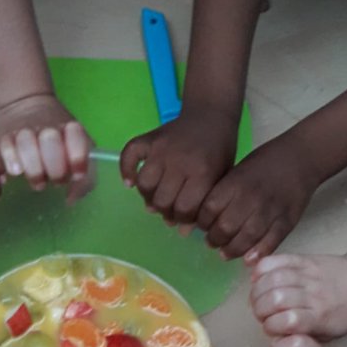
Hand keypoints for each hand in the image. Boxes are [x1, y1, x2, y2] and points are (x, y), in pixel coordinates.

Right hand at [0, 93, 92, 197]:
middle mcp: (48, 126)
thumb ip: (84, 179)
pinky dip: (11, 161)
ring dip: (33, 168)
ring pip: (26, 143)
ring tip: (37, 181)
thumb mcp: (78, 155)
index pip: (76, 137)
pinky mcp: (5, 136)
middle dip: (54, 166)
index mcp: (71, 129)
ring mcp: (25, 130)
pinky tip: (16, 171)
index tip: (77, 175)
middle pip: (50, 140)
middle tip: (55, 179)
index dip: (78, 158)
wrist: (27, 110)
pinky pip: (5, 147)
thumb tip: (71, 199)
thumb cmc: (60, 145)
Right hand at [120, 106, 235, 225]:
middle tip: (170, 209)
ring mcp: (162, 150)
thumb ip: (203, 205)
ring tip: (155, 198)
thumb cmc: (220, 151)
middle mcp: (179, 162)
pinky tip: (131, 182)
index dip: (183, 219)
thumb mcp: (219, 178)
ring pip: (144, 185)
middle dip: (166, 211)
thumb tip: (181, 232)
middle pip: (162, 200)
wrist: (211, 115)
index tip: (185, 216)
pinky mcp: (150, 139)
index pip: (184, 209)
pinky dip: (125, 170)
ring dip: (148, 197)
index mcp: (203, 173)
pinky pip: (129, 155)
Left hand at [196, 132, 320, 261]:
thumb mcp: (238, 171)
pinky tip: (248, 259)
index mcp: (234, 183)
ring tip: (226, 253)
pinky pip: (270, 242)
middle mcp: (250, 198)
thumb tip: (205, 217)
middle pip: (225, 228)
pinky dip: (258, 253)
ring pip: (246, 239)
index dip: (202, 222)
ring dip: (232, 250)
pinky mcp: (286, 221)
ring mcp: (269, 210)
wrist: (301, 157)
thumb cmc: (265, 163)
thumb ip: (223, 193)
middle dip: (215, 239)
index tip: (203, 226)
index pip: (209, 210)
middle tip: (213, 242)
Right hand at [250, 251, 346, 338]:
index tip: (270, 327)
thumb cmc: (343, 313)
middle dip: (259, 308)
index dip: (270, 326)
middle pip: (275, 299)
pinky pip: (276, 260)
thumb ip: (301, 336)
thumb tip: (274, 338)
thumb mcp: (328, 334)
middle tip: (260, 312)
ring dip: (257, 290)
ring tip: (257, 297)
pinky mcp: (304, 259)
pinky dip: (261, 269)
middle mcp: (313, 295)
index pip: (286, 322)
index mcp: (319, 317)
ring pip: (273, 279)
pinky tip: (258, 278)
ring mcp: (308, 275)